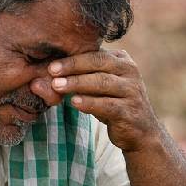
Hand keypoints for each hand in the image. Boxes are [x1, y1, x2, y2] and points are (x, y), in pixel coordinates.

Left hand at [33, 49, 161, 151]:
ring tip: (57, 86)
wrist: (141, 131)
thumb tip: (45, 76)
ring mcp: (133, 91)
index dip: (72, 57)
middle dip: (73, 66)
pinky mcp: (131, 111)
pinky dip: (90, 103)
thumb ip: (82, 77)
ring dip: (78, 83)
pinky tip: (75, 102)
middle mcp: (131, 72)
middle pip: (99, 63)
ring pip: (103, 82)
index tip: (51, 64)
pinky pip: (108, 105)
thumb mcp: (101, 87)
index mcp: (123, 61)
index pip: (96, 54)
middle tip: (51, 71)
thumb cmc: (114, 104)